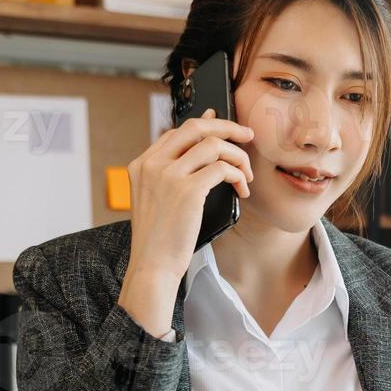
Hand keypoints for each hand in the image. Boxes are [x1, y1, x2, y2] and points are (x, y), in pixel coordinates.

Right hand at [118, 109, 254, 336]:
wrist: (152, 266)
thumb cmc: (160, 238)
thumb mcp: (157, 199)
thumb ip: (172, 174)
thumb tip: (201, 150)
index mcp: (142, 164)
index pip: (177, 131)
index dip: (207, 125)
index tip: (228, 131)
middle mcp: (152, 164)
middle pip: (196, 127)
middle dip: (228, 127)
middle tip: (248, 136)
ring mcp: (168, 175)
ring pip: (214, 144)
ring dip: (238, 156)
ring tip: (246, 176)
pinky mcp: (187, 190)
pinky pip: (222, 168)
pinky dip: (238, 175)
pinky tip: (242, 190)